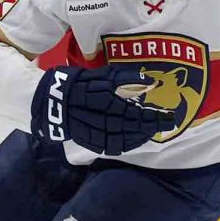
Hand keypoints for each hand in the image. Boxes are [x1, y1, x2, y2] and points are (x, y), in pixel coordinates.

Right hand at [32, 65, 175, 155]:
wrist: (51, 99)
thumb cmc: (80, 82)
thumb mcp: (101, 74)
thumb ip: (125, 78)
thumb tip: (150, 82)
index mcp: (100, 99)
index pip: (132, 111)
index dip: (151, 115)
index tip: (168, 114)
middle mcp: (96, 117)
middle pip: (128, 125)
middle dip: (150, 125)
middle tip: (168, 123)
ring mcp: (91, 131)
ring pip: (120, 138)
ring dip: (140, 136)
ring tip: (154, 131)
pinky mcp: (87, 140)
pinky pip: (110, 146)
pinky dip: (126, 145)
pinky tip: (137, 140)